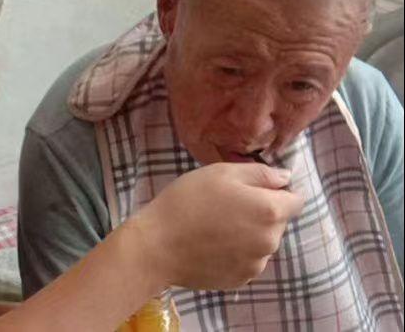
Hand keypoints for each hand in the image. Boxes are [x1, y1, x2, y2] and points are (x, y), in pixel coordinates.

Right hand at [128, 163, 303, 289]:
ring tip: (215, 228)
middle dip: (260, 212)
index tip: (250, 190)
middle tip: (225, 206)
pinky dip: (236, 253)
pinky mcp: (240, 280)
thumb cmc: (186, 201)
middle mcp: (271, 241)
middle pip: (278, 222)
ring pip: (262, 242)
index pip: (296, 200)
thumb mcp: (221, 172)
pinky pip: (247, 261)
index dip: (276, 191)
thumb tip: (286, 178)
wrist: (157, 246)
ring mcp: (256, 264)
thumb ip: (260, 173)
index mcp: (270, 211)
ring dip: (249, 234)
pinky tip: (211, 246)